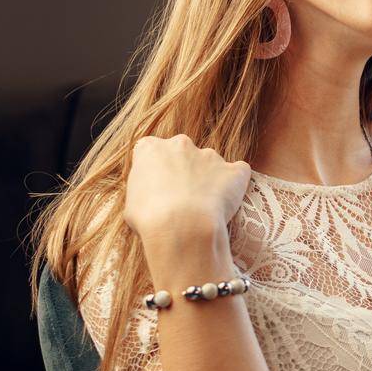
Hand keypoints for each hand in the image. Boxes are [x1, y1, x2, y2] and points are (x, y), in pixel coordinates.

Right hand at [124, 133, 251, 244]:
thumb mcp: (132, 201)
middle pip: (183, 152)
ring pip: (210, 162)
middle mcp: (180, 144)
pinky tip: (229, 198)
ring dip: (209, 178)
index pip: (152, 151)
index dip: (158, 171)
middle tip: (183, 196)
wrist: (182, 226)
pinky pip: (238, 171)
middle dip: (184, 169)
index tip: (160, 187)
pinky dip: (235, 182)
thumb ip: (144, 188)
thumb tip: (151, 194)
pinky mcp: (233, 171)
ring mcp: (209, 155)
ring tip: (205, 205)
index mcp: (151, 148)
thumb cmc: (151, 218)